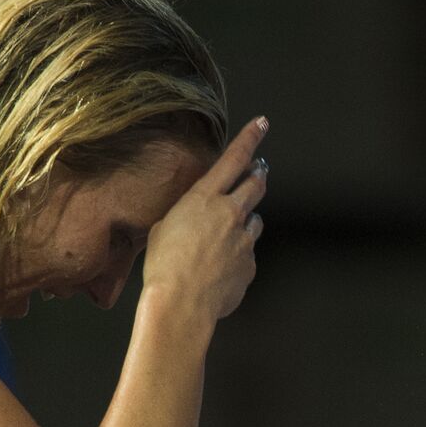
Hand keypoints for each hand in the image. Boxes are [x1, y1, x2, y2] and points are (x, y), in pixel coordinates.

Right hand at [143, 117, 268, 322]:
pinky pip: (247, 256)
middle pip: (256, 185)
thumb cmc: (164, 266)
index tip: (262, 123)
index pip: (233, 159)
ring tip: (227, 236)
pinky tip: (219, 270)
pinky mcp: (250, 266)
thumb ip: (186, 217)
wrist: (182, 303)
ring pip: (254, 223)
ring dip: (245, 222)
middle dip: (258, 175)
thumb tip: (196, 222)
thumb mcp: (163, 229)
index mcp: (205, 198)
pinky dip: (237, 257)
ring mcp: (245, 241)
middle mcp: (231, 214)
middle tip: (259, 171)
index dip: (250, 138)